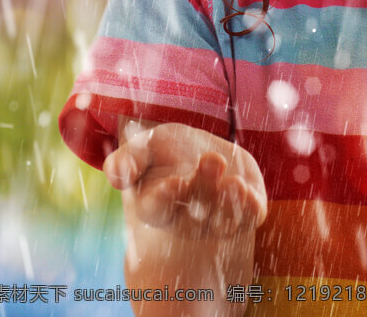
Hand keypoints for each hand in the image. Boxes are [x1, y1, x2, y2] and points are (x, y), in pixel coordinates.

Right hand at [104, 121, 267, 240]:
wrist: (203, 151)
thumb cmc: (166, 151)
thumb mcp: (144, 147)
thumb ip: (127, 160)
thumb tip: (117, 175)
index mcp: (157, 206)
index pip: (157, 208)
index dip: (165, 198)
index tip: (174, 182)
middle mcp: (187, 218)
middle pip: (194, 210)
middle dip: (204, 186)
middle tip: (211, 160)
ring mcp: (217, 219)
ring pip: (223, 219)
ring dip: (229, 203)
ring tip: (234, 183)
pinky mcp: (246, 213)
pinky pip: (249, 217)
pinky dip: (250, 208)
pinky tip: (247, 190)